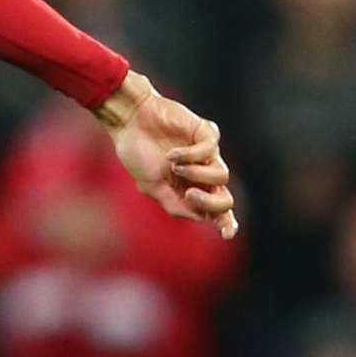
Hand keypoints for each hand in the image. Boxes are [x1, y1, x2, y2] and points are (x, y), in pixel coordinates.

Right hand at [94, 72, 238, 239]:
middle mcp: (203, 174)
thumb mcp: (150, 187)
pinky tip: (172, 153)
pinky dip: (189, 155)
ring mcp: (207, 154)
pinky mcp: (206, 133)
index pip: (215, 211)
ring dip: (196, 174)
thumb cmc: (137, 153)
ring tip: (174, 167)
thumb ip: (174, 204)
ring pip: (222, 175)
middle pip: (225, 198)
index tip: (226, 234)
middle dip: (210, 202)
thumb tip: (201, 217)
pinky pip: (211, 150)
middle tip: (190, 195)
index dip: (225, 223)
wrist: (129, 122)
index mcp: (190, 189)